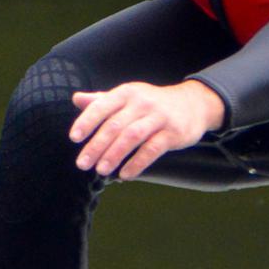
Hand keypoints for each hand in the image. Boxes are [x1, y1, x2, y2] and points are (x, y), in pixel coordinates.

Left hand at [69, 78, 225, 180]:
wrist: (193, 103)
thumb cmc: (152, 103)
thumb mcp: (128, 97)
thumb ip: (102, 100)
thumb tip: (77, 99)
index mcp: (126, 93)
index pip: (102, 106)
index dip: (87, 121)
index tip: (74, 138)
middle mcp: (142, 103)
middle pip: (115, 125)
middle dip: (96, 146)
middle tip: (82, 164)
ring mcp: (159, 117)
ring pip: (132, 137)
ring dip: (114, 155)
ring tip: (100, 170)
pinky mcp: (173, 133)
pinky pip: (152, 150)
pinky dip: (137, 163)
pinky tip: (125, 174)